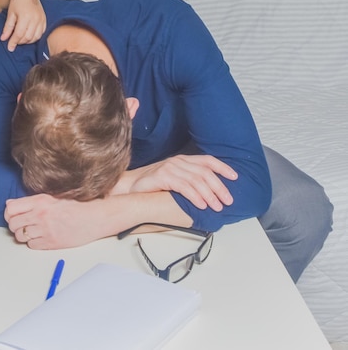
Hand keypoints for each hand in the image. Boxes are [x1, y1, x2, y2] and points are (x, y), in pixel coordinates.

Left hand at [1, 0, 46, 51]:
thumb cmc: (17, 2)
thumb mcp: (10, 14)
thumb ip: (7, 27)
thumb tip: (3, 39)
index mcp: (25, 16)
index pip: (19, 34)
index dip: (13, 42)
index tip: (10, 48)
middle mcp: (35, 18)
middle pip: (27, 37)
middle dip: (20, 42)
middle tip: (14, 41)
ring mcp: (41, 20)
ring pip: (35, 37)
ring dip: (27, 41)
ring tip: (20, 39)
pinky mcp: (44, 20)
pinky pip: (41, 34)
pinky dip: (34, 38)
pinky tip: (28, 36)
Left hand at [5, 194, 105, 249]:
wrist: (94, 217)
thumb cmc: (76, 206)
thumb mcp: (51, 197)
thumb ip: (30, 201)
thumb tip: (10, 204)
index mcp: (40, 201)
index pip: (11, 209)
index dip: (9, 213)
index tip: (12, 215)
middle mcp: (40, 215)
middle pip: (13, 224)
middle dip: (15, 225)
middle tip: (22, 224)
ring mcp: (45, 230)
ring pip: (20, 236)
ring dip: (24, 234)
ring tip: (33, 230)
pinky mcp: (51, 243)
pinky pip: (32, 246)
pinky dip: (34, 242)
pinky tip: (42, 236)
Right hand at [116, 154, 237, 211]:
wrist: (129, 186)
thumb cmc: (152, 185)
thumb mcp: (174, 179)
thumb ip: (189, 180)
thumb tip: (211, 192)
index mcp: (182, 160)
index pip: (207, 160)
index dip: (223, 168)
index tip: (235, 177)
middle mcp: (177, 161)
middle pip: (205, 172)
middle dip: (219, 187)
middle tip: (227, 200)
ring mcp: (170, 168)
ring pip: (196, 180)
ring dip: (209, 195)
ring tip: (216, 206)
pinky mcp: (162, 176)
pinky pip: (184, 186)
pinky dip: (195, 196)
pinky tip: (202, 204)